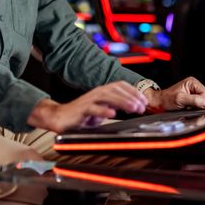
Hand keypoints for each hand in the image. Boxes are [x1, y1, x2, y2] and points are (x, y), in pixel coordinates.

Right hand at [27, 81, 146, 132]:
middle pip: (116, 89)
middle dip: (131, 97)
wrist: (59, 118)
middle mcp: (96, 93)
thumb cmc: (81, 115)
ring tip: (133, 108)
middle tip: (142, 106)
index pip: (120, 86)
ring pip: (107, 97)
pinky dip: (103, 111)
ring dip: (122, 102)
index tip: (144, 100)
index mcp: (102, 92)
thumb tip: (132, 106)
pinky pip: (93, 109)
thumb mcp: (101, 110)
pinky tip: (112, 114)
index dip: (133, 91)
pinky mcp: (80, 110)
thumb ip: (114, 106)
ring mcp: (88, 100)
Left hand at [143, 77, 204, 112]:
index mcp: (193, 83)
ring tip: (187, 107)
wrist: (159, 104)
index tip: (192, 105)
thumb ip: (194, 100)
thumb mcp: (180, 99)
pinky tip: (187, 109)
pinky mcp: (193, 101)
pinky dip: (195, 110)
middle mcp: (195, 87)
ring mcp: (195, 94)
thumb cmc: (167, 99)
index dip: (202, 102)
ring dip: (197, 108)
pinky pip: (201, 107)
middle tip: (189, 106)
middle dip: (200, 105)